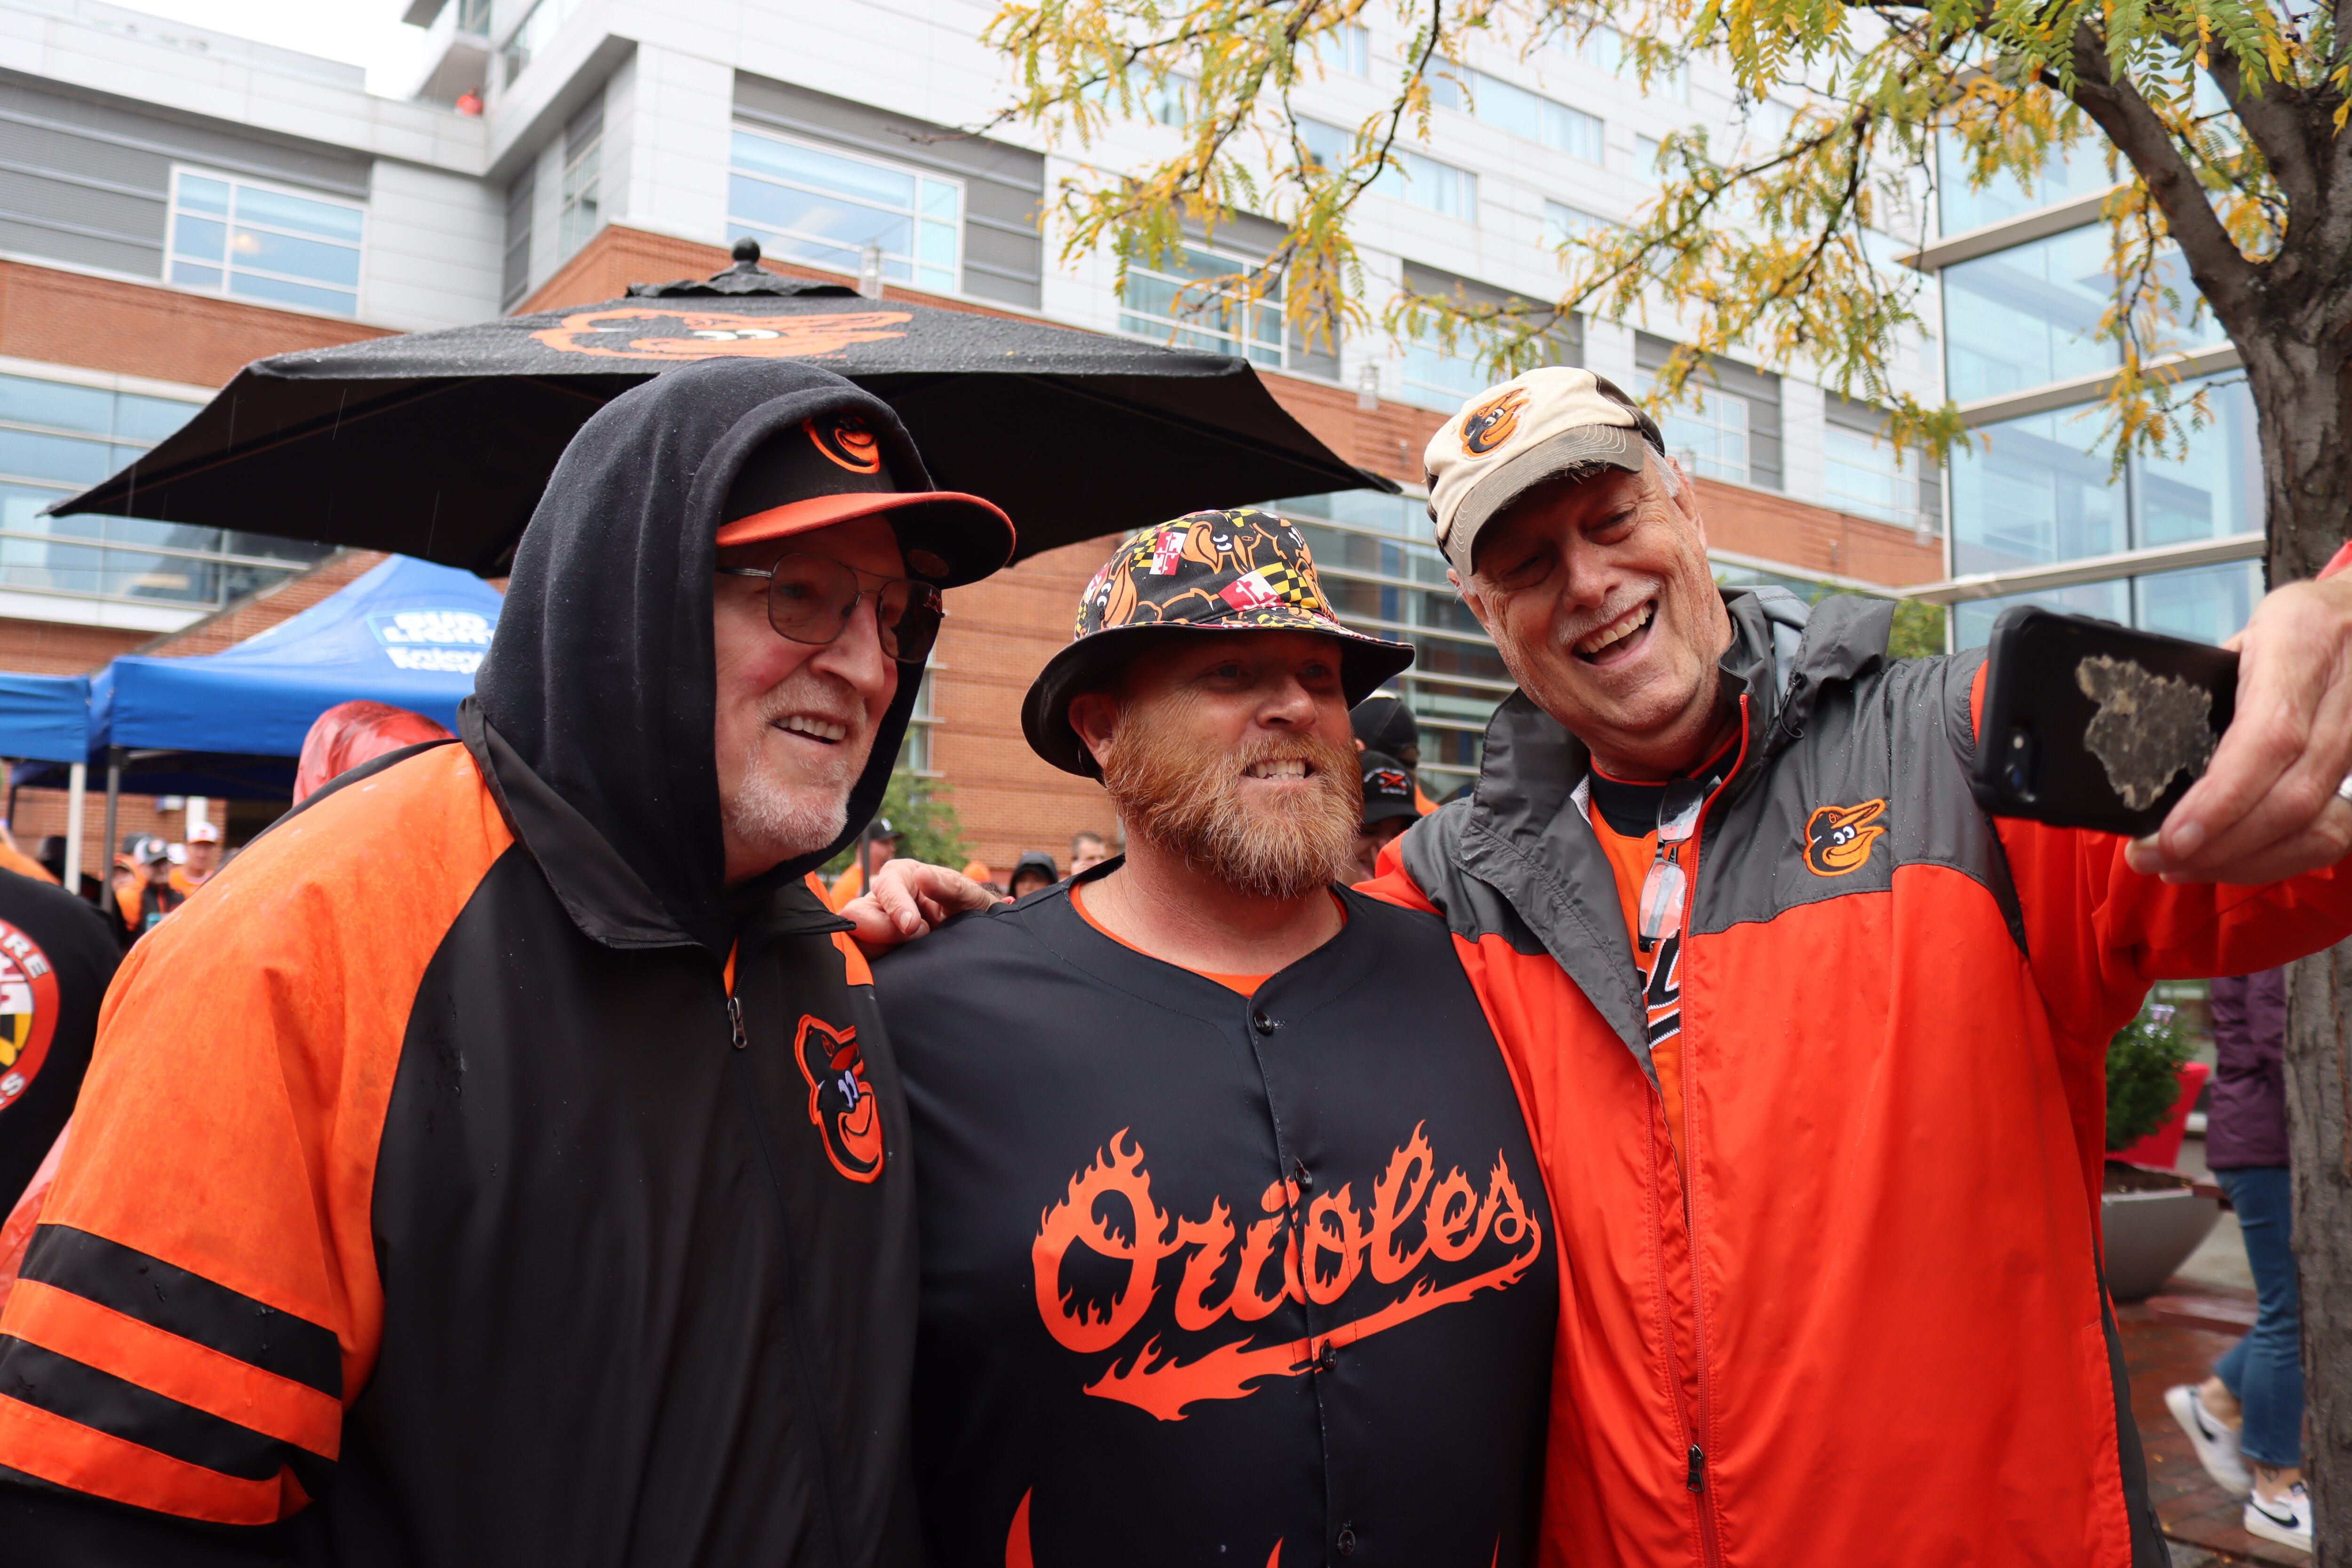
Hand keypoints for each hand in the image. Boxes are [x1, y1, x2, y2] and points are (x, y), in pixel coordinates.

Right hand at [841, 858, 1005, 954]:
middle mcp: (881, 900)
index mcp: (899, 876)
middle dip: (885, 932)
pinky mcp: (874, 950)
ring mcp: (874, 927)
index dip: (895, 906)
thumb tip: (922, 875)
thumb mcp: (966, 894)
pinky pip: (862, 961)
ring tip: (915, 949)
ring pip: (856, 941)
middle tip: (918, 937)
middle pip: (858, 915)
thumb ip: (948, 885)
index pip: (884, 886)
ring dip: (885, 950)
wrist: (972, 935)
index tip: (912, 926)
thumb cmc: (967, 906)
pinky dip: (880, 966)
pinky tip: (903, 964)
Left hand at [2128, 574, 2351, 883]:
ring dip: (2242, 860)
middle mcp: (2346, 696)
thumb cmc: (2297, 626)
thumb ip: (2206, 688)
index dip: (2222, 798)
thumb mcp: (2245, 636)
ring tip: (2181, 866)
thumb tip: (2144, 758)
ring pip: (2316, 825)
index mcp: (2300, 645)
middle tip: (2154, 857)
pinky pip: (2334, 833)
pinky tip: (2232, 860)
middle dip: (2217, 844)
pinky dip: (2278, 858)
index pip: (2268, 739)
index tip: (2173, 836)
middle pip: (2291, 796)